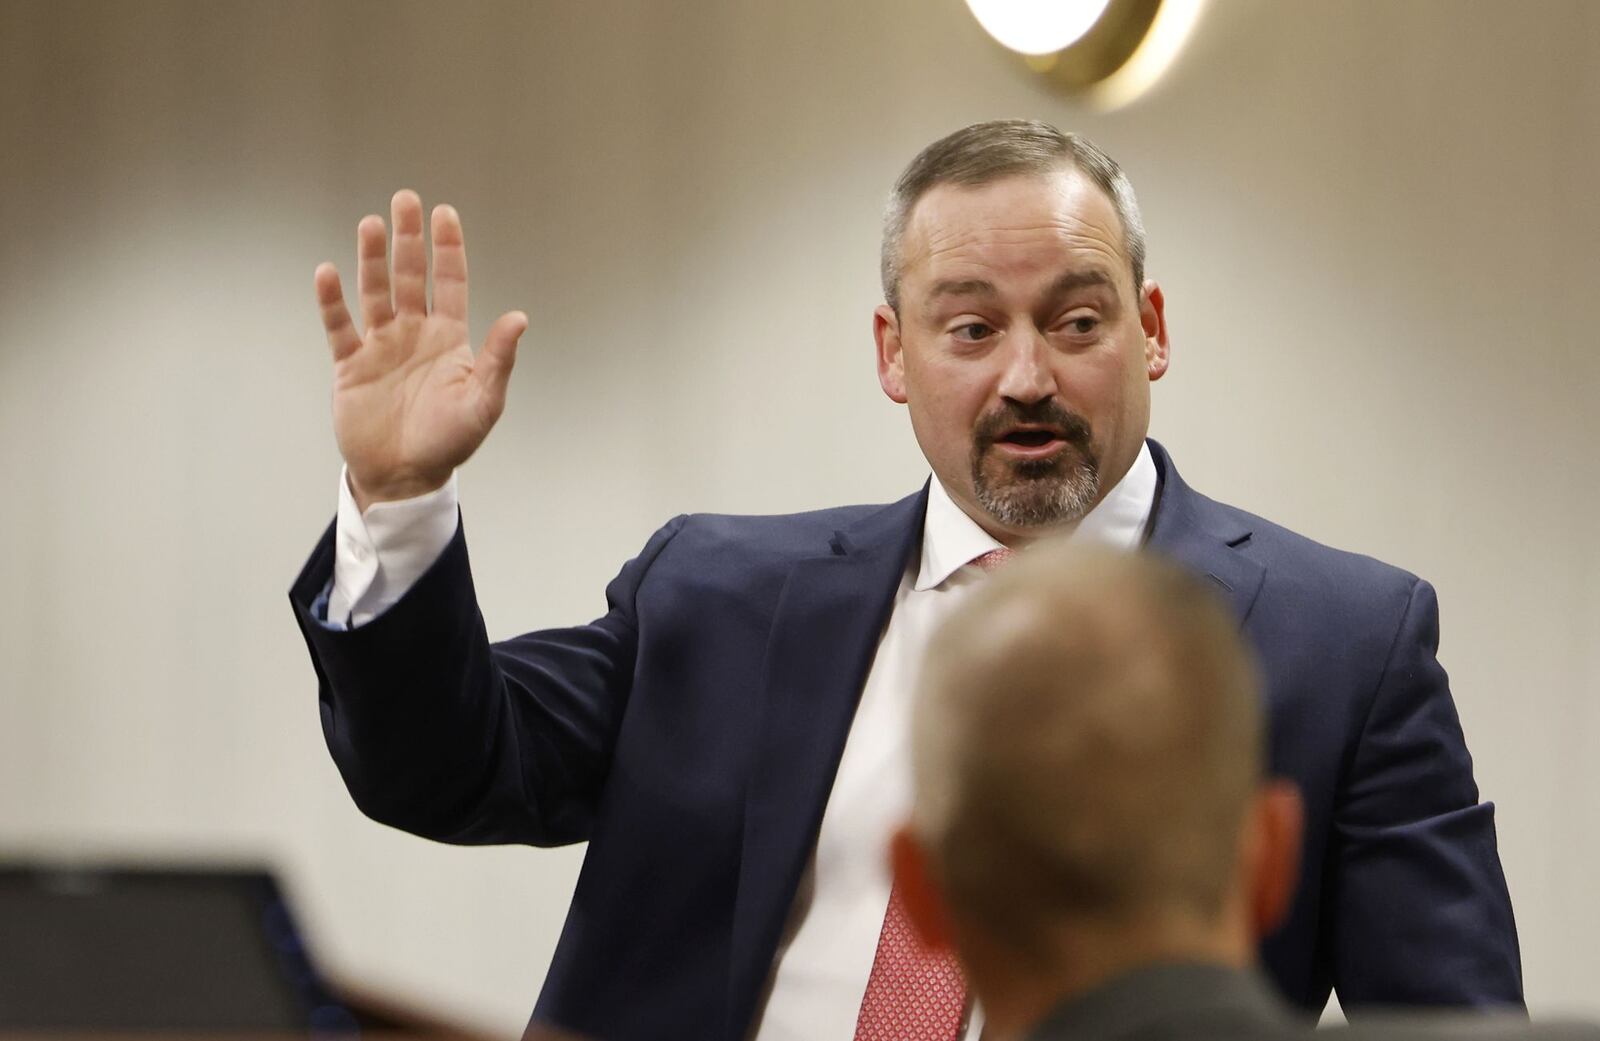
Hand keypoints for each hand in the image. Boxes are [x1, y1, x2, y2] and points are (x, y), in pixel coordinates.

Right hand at [314, 190, 526, 510]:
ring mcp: (381, 347)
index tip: (444, 213)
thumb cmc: (449, 442)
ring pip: (375, 292)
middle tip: (405, 199)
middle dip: (409, 239)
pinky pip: (340, 327)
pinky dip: (332, 301)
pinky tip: (328, 272)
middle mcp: (414, 335)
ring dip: (373, 259)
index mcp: (449, 340)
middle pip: (411, 277)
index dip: (448, 249)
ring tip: (371, 225)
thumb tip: (520, 317)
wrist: (405, 477)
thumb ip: (499, 359)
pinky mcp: (351, 366)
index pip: (450, 283)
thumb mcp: (483, 402)